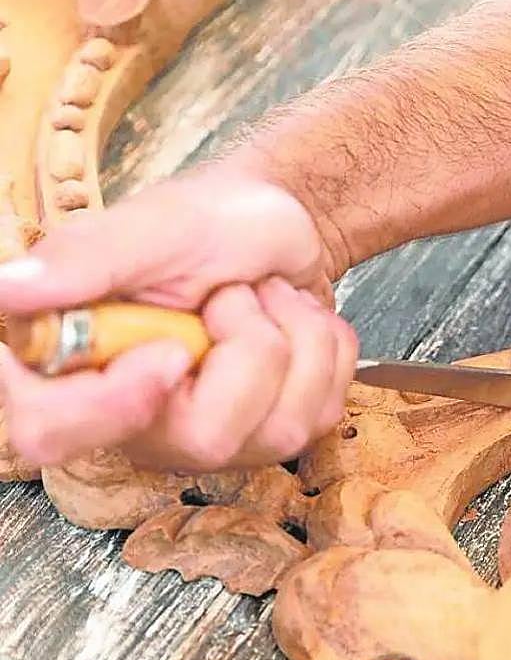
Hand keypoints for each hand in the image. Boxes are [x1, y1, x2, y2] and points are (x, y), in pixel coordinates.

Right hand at [0, 161, 357, 471]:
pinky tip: (296, 322)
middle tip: (234, 294)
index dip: (114, 405)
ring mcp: (208, 436)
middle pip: (205, 438)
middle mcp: (136, 416)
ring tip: (266, 300)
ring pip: (281, 427)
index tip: (171, 352)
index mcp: (77, 364)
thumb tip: (4, 291)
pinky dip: (328, 350)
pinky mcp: (271, 435)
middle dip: (250, 346)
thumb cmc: (211, 221)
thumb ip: (85, 259)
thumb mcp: (154, 225)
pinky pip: (322, 412)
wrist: (284, 227)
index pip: (50, 431)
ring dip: (296, 337)